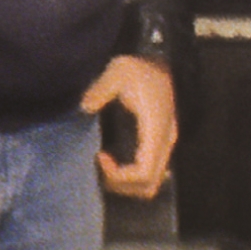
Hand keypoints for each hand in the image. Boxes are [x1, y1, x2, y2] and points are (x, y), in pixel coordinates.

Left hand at [80, 54, 177, 197]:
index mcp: (156, 131)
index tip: (100, 156)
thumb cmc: (141, 69)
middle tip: (99, 166)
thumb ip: (102, 88)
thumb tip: (85, 107)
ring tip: (104, 163)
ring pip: (150, 183)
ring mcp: (164, 146)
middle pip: (149, 186)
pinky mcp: (158, 146)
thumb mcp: (119, 70)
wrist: (162, 64)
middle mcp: (165, 143)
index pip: (144, 173)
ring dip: (126, 182)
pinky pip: (148, 173)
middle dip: (121, 184)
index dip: (120, 176)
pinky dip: (130, 175)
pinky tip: (111, 157)